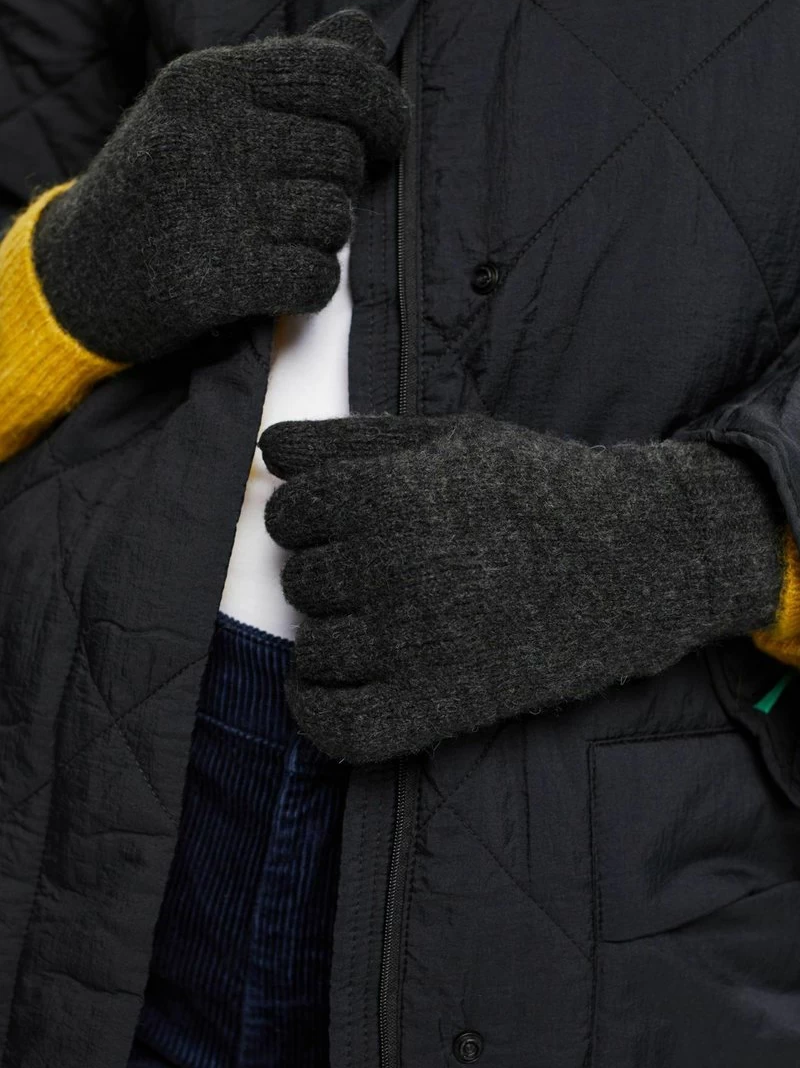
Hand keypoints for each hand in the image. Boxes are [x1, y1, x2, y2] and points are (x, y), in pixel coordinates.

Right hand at [32, 10, 408, 362]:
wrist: (84, 268)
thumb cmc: (163, 179)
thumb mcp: (206, 105)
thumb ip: (290, 69)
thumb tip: (365, 34)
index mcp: (211, 79)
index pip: (336, 74)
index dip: (382, 107)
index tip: (388, 135)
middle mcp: (214, 134)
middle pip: (343, 154)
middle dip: (340, 184)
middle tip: (303, 199)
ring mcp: (217, 207)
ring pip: (336, 218)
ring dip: (325, 238)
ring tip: (284, 237)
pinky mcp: (221, 278)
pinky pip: (317, 279)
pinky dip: (312, 285)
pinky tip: (284, 279)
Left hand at [260, 413, 783, 761]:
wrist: (637, 557)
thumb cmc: (539, 490)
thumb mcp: (451, 439)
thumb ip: (354, 440)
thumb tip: (270, 450)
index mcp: (385, 494)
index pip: (288, 514)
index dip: (312, 517)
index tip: (346, 523)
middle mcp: (388, 566)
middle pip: (299, 581)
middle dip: (332, 574)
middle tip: (387, 572)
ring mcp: (412, 642)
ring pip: (312, 652)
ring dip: (334, 638)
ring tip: (382, 622)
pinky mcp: (439, 705)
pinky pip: (336, 727)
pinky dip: (319, 710)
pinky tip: (333, 686)